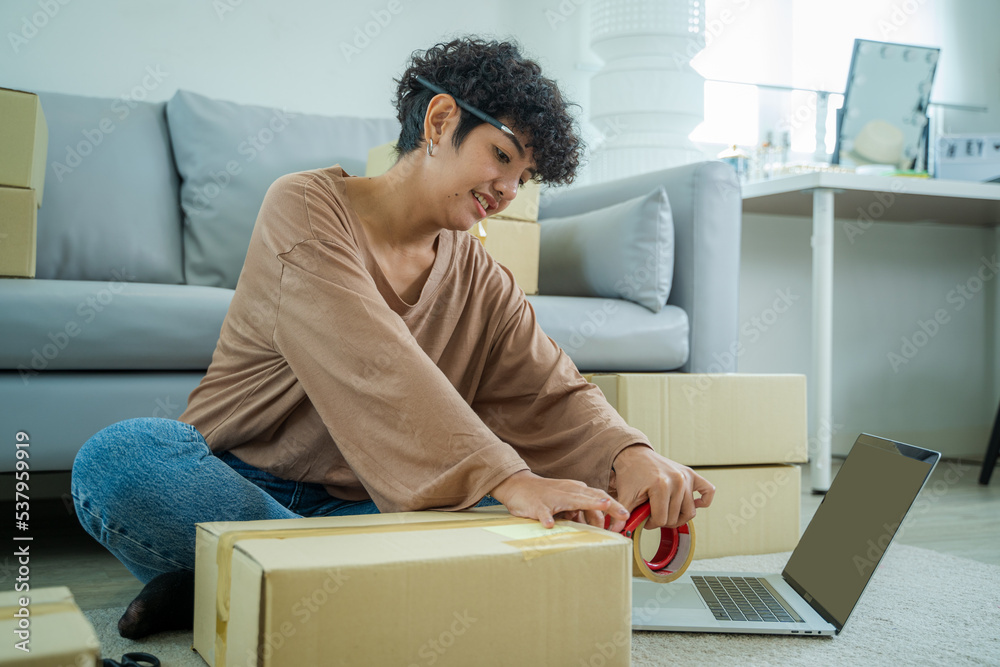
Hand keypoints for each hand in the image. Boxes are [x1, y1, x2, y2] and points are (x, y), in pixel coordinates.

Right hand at [490, 470, 630, 531]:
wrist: (518, 486)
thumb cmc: (545, 495)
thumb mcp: (566, 502)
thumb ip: (581, 512)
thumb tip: (598, 525)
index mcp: (576, 490)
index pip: (599, 496)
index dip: (614, 507)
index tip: (625, 519)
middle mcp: (568, 491)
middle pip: (592, 496)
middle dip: (610, 505)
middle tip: (624, 514)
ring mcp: (553, 497)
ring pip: (572, 499)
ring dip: (587, 503)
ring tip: (602, 506)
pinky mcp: (537, 505)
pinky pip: (543, 512)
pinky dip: (547, 518)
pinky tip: (550, 525)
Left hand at [611, 444, 714, 528]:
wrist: (635, 455)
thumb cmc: (630, 474)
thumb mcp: (625, 495)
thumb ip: (623, 515)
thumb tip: (617, 532)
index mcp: (661, 485)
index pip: (662, 519)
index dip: (650, 524)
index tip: (643, 518)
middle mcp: (677, 480)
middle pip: (676, 517)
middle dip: (662, 520)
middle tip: (652, 514)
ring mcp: (686, 477)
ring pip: (690, 511)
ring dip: (677, 515)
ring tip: (665, 510)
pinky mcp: (691, 474)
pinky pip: (708, 491)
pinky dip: (704, 501)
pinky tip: (693, 504)